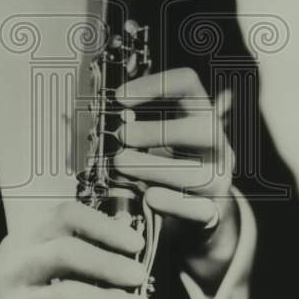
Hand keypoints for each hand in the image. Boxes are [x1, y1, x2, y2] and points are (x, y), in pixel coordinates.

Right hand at [0, 198, 149, 298]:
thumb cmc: (19, 289)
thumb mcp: (35, 256)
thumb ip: (73, 243)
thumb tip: (128, 235)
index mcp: (22, 239)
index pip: (65, 216)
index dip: (104, 227)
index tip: (135, 243)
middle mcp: (12, 267)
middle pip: (66, 253)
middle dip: (110, 264)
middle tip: (140, 276)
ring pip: (66, 296)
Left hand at [113, 66, 239, 293]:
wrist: (199, 214)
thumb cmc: (167, 167)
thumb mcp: (154, 140)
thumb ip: (129, 125)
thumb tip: (78, 114)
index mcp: (200, 115)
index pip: (188, 84)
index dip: (155, 85)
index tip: (119, 97)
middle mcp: (218, 144)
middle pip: (204, 129)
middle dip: (159, 132)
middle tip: (121, 135)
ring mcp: (220, 179)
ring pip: (200, 173)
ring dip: (155, 168)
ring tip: (121, 166)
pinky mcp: (214, 212)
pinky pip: (200, 209)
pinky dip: (173, 203)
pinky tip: (149, 197)